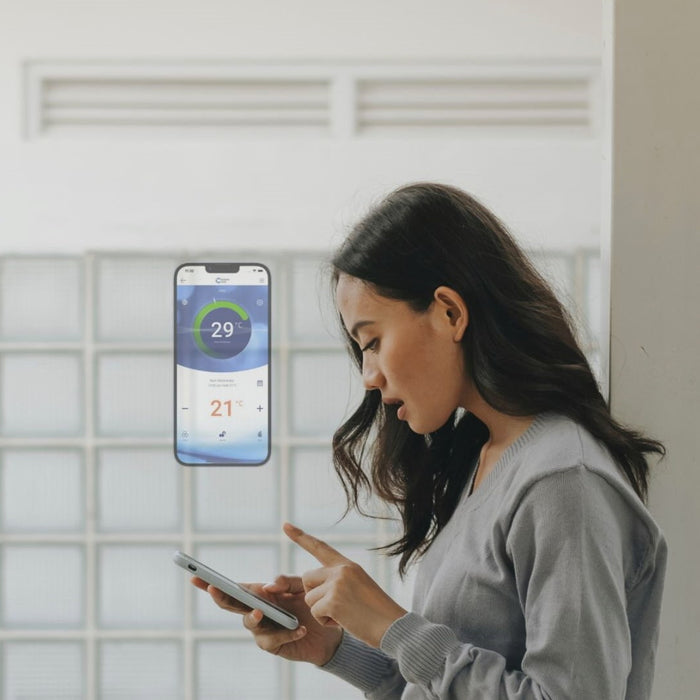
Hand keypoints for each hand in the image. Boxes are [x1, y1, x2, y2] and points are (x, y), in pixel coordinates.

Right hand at [191, 575, 341, 665]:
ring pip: (249, 624)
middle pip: (232, 605)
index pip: (233, 587)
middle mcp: (256, 611)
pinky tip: (300, 628)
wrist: (329, 628)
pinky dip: (287, 633)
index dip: (212, 583)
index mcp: (259, 594)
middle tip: (214, 588)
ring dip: (253, 617)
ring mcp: (262, 629)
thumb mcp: (301, 586)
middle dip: (220, 596)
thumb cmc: (310, 603)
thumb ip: (286, 581)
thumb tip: (268, 585)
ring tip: (262, 611)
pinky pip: (274, 639)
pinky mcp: (274, 645)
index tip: (196, 577)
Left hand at [283, 522, 407, 647]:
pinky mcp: (333, 600)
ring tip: (346, 615)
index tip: (285, 526)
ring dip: (322, 611)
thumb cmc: (377, 612)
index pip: (320, 547)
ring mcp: (337, 583)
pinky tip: (344, 622)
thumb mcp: (359, 586)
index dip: (300, 537)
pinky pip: (315, 613)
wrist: (393, 626)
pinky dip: (326, 622)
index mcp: (348, 564)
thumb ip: (339, 580)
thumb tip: (312, 583)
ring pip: (309, 598)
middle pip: (307, 579)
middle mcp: (341, 569)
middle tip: (337, 607)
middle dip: (314, 595)